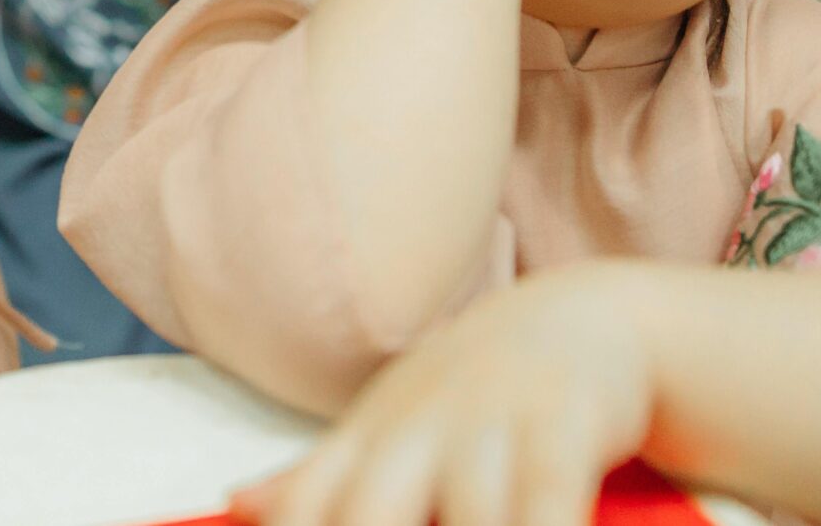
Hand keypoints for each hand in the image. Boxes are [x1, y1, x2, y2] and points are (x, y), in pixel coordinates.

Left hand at [235, 267, 654, 525]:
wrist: (583, 314)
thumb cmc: (471, 391)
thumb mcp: (391, 427)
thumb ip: (315, 479)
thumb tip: (236, 504)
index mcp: (368, 441)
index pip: (303, 508)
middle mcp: (416, 433)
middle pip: (366, 514)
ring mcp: (487, 426)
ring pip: (468, 518)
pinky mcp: (563, 425)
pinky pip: (548, 498)